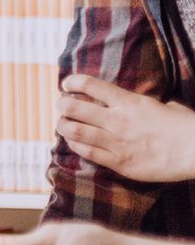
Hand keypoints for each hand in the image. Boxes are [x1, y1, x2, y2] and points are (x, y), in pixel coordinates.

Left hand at [55, 74, 194, 182]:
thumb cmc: (184, 126)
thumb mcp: (161, 105)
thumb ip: (140, 103)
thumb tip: (132, 102)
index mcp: (128, 101)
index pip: (88, 84)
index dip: (71, 82)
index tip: (67, 84)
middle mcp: (117, 120)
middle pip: (73, 107)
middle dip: (62, 104)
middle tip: (63, 105)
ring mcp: (116, 142)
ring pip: (74, 130)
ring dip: (63, 125)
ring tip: (63, 124)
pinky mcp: (119, 163)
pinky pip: (87, 153)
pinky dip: (75, 145)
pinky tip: (75, 142)